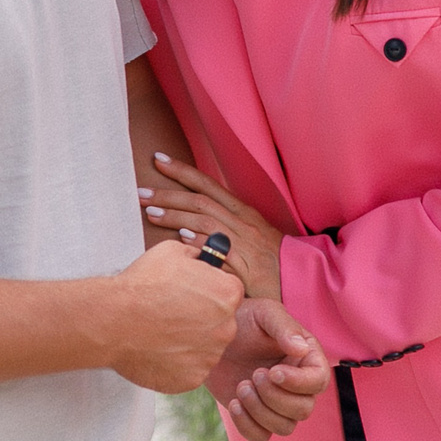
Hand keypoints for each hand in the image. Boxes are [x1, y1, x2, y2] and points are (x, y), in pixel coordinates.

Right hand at [103, 241, 240, 393]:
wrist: (113, 321)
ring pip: (206, 347)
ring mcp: (210, 356)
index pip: (229, 292)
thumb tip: (205, 260)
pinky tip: (159, 348)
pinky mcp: (193, 379)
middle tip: (174, 313)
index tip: (191, 292)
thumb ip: (198, 256)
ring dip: (191, 341)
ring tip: (162, 331)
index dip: (209, 290)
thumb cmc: (142, 284)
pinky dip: (178, 362)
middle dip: (203, 318)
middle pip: (221, 322)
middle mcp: (226, 328)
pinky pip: (191, 369)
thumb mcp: (174, 251)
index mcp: (228, 295)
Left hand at [142, 151, 287, 301]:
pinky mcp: (247, 267)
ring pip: (207, 221)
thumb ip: (223, 227)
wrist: (301, 281)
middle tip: (140, 191)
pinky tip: (181, 238)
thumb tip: (188, 224)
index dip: (182, 171)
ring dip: (177, 215)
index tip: (158, 159)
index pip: (208, 184)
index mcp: (242, 212)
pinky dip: (201, 242)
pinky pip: (222, 250)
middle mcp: (242, 222)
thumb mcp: (249, 236)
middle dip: (169, 193)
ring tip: (149, 212)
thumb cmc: (272, 260)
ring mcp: (244, 243)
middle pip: (201, 201)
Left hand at [207, 298, 330, 440]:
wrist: (211, 337)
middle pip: (303, 410)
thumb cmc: (242, 319)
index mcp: (306, 358)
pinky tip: (233, 403)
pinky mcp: (256, 415)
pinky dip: (247, 425)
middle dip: (275, 397)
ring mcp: (277, 402)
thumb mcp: (264, 313)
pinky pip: (261, 436)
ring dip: (260, 411)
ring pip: (284, 427)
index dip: (299, 383)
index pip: (319, 381)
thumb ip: (284, 328)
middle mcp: (297, 384)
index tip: (273, 371)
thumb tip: (301, 348)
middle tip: (254, 375)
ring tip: (241, 386)